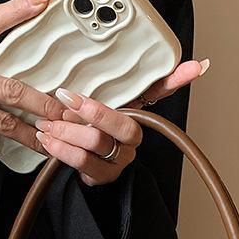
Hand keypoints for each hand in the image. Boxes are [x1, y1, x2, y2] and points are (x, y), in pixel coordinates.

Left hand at [33, 58, 209, 185]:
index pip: (160, 91)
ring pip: (97, 144)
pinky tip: (47, 139)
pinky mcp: (103, 177)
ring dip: (68, 133)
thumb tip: (186, 61)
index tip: (191, 66)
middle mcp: (133, 139)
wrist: (78, 162)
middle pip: (121, 124)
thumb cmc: (90, 127)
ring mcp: (119, 160)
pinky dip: (62, 150)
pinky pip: (84, 163)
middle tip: (66, 99)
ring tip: (48, 124)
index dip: (176, 79)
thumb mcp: (101, 97)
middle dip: (92, 112)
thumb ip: (116, 77)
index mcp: (137, 113)